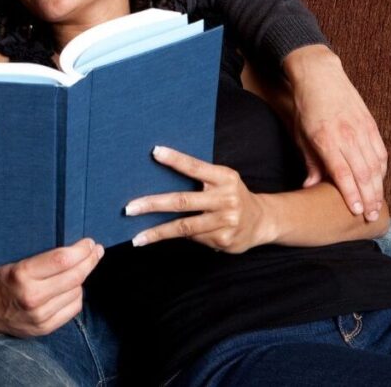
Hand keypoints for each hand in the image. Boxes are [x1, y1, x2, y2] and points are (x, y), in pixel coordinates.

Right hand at [0, 238, 103, 336]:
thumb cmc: (0, 276)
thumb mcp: (10, 256)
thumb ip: (36, 247)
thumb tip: (68, 234)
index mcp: (21, 274)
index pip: (62, 260)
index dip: (81, 250)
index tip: (89, 242)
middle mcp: (32, 297)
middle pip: (74, 276)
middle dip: (90, 260)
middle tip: (96, 250)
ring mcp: (39, 316)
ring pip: (77, 291)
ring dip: (82, 278)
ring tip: (80, 267)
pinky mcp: (44, 328)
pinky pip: (73, 308)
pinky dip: (76, 294)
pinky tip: (72, 286)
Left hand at [126, 146, 265, 252]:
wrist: (261, 221)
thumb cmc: (231, 195)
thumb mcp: (223, 180)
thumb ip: (201, 178)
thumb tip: (161, 175)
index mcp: (225, 177)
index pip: (196, 167)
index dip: (176, 159)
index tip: (154, 152)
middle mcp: (227, 198)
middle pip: (183, 201)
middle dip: (153, 204)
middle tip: (129, 208)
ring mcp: (226, 221)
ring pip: (184, 226)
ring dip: (157, 232)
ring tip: (137, 238)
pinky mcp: (224, 239)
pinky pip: (194, 238)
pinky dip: (179, 237)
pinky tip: (168, 238)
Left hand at [282, 45, 386, 221]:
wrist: (321, 76)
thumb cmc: (307, 108)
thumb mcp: (300, 135)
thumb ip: (310, 162)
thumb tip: (309, 187)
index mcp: (327, 139)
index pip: (342, 173)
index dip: (351, 195)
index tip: (356, 212)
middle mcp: (347, 135)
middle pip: (363, 174)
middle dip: (369, 198)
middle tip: (371, 218)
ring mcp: (362, 129)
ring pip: (376, 165)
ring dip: (378, 188)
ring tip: (378, 206)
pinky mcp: (371, 124)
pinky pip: (381, 152)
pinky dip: (382, 169)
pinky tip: (380, 182)